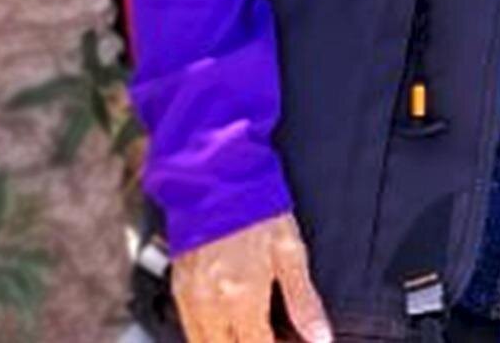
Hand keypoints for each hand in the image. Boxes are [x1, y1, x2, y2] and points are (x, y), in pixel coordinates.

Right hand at [173, 211, 329, 342]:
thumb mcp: (290, 250)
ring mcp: (190, 298)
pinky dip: (209, 335)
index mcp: (242, 297)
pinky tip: (228, 324)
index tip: (292, 341)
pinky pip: (190, 329)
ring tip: (252, 331)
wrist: (214, 174)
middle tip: (273, 335)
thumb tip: (321, 336)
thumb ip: (304, 300)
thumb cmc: (254, 205)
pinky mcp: (178, 288)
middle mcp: (211, 304)